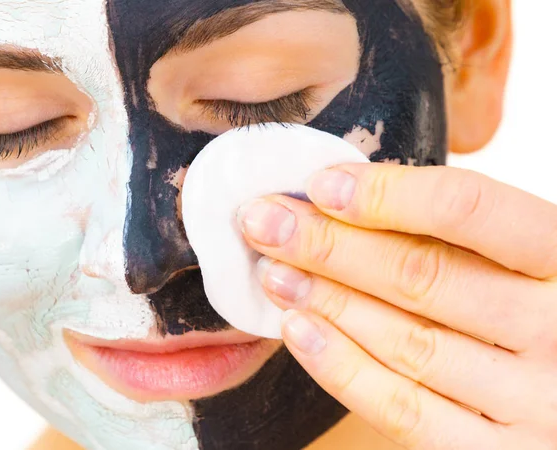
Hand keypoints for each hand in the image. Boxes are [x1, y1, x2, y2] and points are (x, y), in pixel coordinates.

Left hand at [238, 163, 556, 449]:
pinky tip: (299, 330)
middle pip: (423, 275)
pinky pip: (406, 411)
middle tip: (265, 222)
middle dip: (330, 245)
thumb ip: (465, 239)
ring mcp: (535, 400)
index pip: (472, 209)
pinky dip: (343, 368)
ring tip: (273, 271)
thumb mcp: (525, 263)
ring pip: (407, 341)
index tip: (320, 184)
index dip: (388, 193)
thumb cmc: (542, 315)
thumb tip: (354, 200)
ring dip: (326, 301)